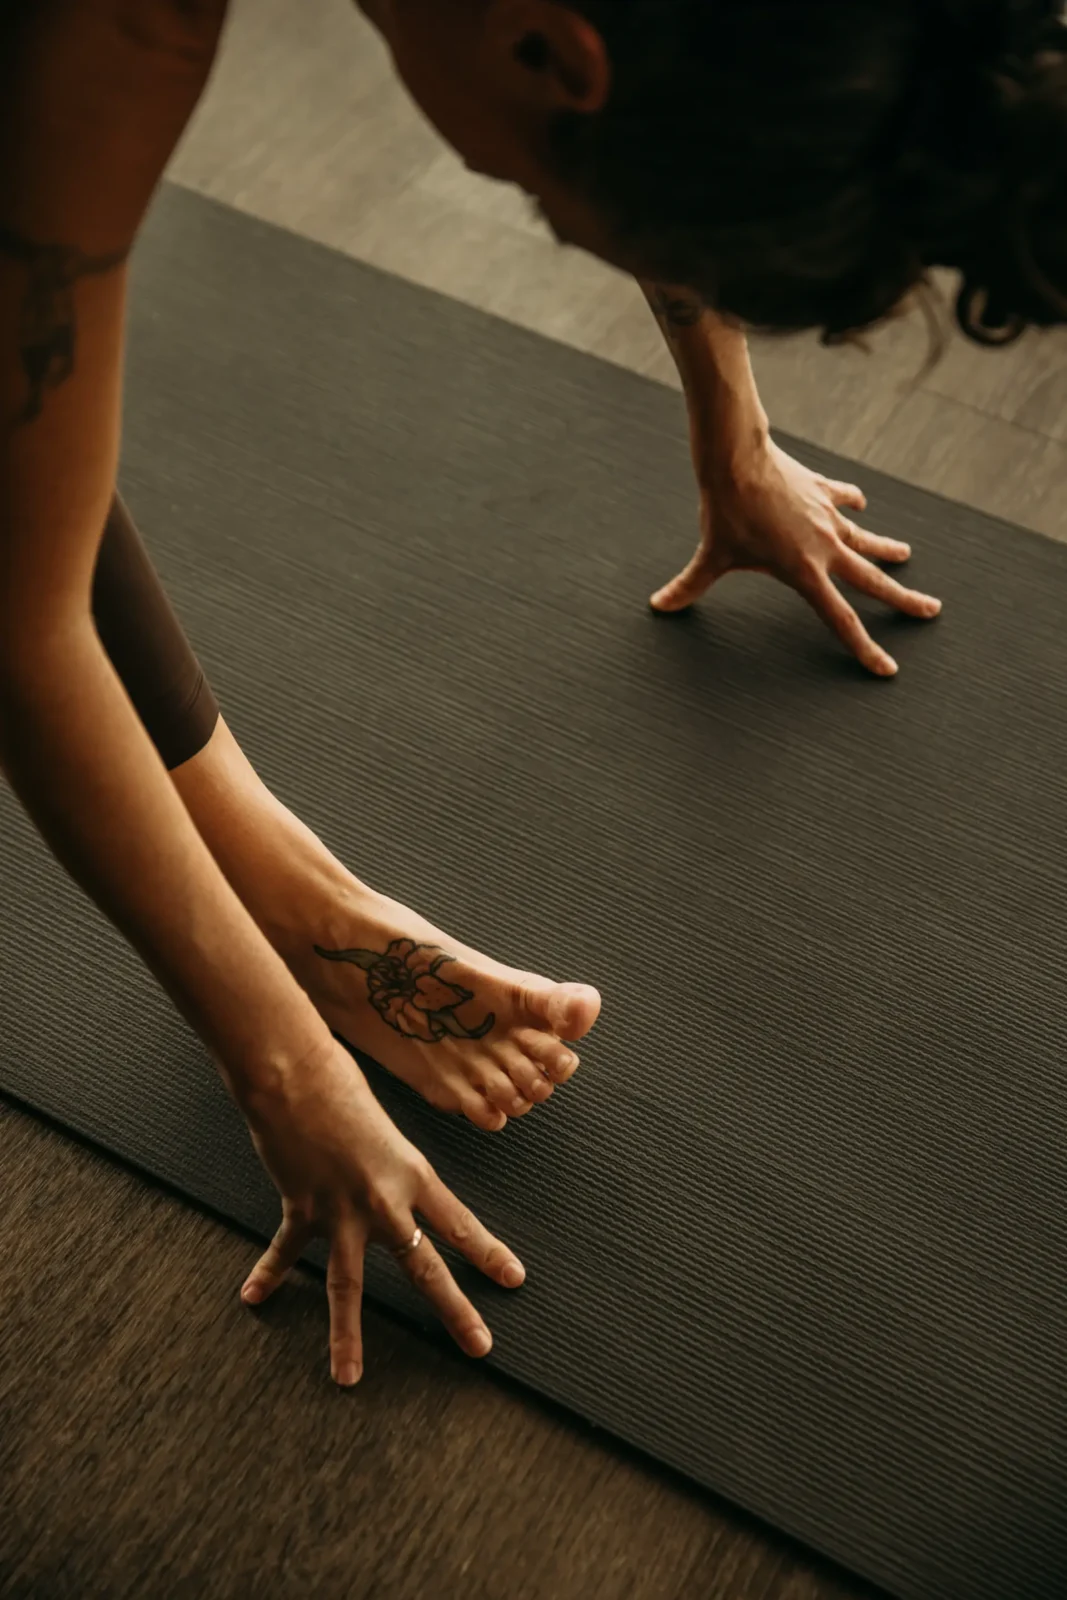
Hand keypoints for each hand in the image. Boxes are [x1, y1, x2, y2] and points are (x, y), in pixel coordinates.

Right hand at [239, 1039, 524, 1384]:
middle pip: (424, 1266)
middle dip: (455, 1309)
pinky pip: (286, 1251)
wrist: (294, 1076)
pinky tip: (254, 1298)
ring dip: (348, 1335)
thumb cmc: (341, 1085)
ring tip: (349, 1377)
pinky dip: (269, 1274)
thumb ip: (389, 1165)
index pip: (460, 1224)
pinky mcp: (301, 1209)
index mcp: (413, 1174)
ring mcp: (340, 1212)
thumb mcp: (384, 1128)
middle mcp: (383, 1201)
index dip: (488, 1253)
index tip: (513, 1279)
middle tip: (479, 1346)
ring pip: (347, 1286)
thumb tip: (387, 1187)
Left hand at [651, 436, 941, 676]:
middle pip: (873, 582)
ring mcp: (828, 516)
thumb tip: (659, 606)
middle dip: (903, 600)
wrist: (738, 458)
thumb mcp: (712, 555)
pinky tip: (860, 503)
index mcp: (805, 572)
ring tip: (907, 555)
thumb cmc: (727, 511)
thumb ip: (690, 585)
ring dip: (886, 549)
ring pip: (866, 539)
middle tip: (932, 610)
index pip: (841, 621)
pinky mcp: (822, 490)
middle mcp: (826, 547)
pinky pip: (843, 499)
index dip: (864, 649)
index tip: (887, 668)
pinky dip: (852, 502)